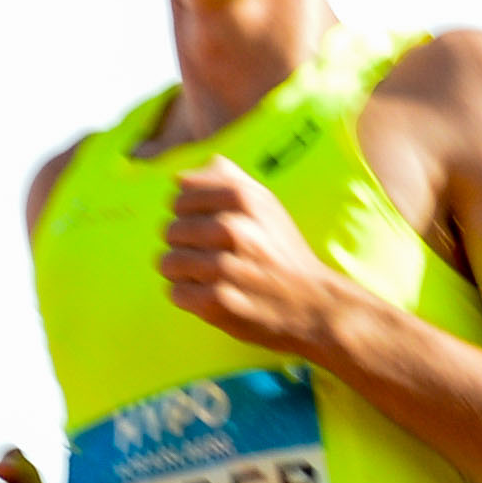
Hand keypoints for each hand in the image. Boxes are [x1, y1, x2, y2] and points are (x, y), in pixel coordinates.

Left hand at [156, 161, 350, 355]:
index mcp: (241, 198)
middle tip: (212, 257)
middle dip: (185, 245)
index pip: (180, 197)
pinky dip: (189, 297)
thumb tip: (179, 178)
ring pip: (167, 262)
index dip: (189, 215)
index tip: (209, 228)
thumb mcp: (265, 204)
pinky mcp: (216, 303)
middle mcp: (230, 228)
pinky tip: (212, 296)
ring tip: (209, 277)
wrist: (314, 305)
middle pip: (170, 230)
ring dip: (183, 272)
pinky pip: (175, 293)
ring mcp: (222, 267)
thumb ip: (225, 180)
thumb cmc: (282, 252)